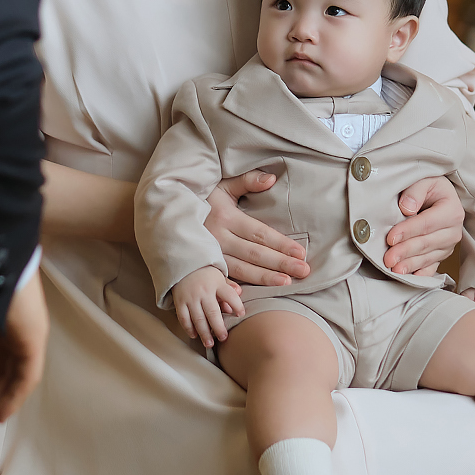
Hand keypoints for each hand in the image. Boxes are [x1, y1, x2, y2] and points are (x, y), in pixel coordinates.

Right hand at [171, 266, 244, 348]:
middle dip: (219, 327)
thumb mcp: (218, 275)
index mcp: (216, 283)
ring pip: (198, 318)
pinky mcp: (179, 302)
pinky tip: (194, 335)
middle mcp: (203, 291)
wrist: (181, 262)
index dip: (237, 305)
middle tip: (224, 338)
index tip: (241, 315)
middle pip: (213, 312)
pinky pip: (184, 317)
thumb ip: (229, 285)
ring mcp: (190, 297)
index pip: (229, 295)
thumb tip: (240, 293)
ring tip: (210, 344)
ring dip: (204, 333)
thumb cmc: (203, 272)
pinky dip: (188, 328)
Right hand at [208, 170, 308, 285]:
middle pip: (254, 254)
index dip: (280, 244)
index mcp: (226, 217)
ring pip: (241, 270)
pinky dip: (235, 289)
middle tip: (303, 271)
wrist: (170, 212)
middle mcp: (218, 238)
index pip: (259, 233)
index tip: (300, 253)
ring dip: (265, 278)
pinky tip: (251, 295)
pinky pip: (222, 279)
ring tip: (286, 283)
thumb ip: (247, 181)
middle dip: (280, 263)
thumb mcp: (223, 185)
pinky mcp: (204, 265)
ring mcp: (210, 254)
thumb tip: (271, 179)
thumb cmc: (202, 197)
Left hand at [383, 175, 464, 276]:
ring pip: (428, 257)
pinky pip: (432, 266)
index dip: (407, 231)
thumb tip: (406, 208)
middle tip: (388, 258)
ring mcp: (449, 245)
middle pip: (426, 243)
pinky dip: (420, 272)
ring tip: (395, 269)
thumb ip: (415, 191)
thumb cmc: (430, 187)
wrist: (439, 195)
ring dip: (410, 264)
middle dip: (406, 251)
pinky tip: (410, 277)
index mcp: (452, 210)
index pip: (426, 223)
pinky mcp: (442, 254)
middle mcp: (454, 230)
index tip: (390, 238)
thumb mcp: (425, 180)